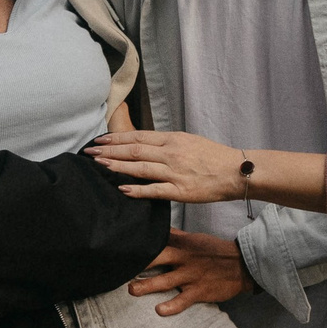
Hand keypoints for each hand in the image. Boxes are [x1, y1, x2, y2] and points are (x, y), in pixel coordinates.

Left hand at [88, 129, 246, 200]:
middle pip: (134, 150)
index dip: (116, 138)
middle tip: (90, 153)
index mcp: (172, 139)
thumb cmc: (213, 157)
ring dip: (117, 167)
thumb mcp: (188, 141)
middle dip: (109, 151)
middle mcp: (171, 153)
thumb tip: (145, 144)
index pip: (138, 137)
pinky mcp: (181, 190)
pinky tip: (123, 189)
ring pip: (140, 167)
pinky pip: (155, 190)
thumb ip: (167, 144)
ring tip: (99, 166)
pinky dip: (138, 189)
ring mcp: (176, 172)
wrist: (236, 171)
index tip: (99, 140)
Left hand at [126, 231, 252, 315]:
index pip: (158, 241)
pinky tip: (160, 310)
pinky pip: (183, 300)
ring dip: (147, 286)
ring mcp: (191, 276)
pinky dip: (172, 306)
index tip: (122, 245)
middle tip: (120, 267)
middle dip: (139, 263)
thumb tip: (159, 228)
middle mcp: (184, 259)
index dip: (141, 243)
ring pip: (165, 281)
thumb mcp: (196, 239)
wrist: (242, 266)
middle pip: (158, 258)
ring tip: (132, 289)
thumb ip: (176, 236)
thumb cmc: (216, 252)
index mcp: (182, 245)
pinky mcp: (199, 291)